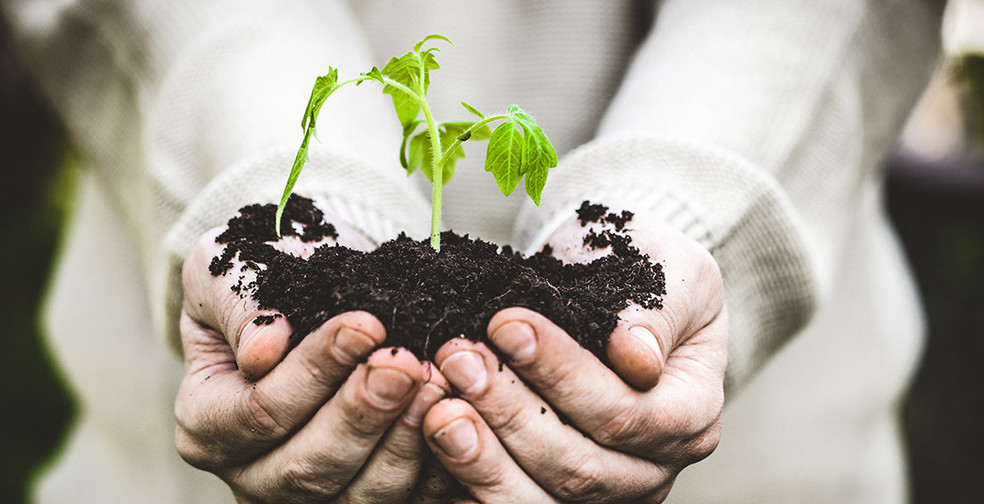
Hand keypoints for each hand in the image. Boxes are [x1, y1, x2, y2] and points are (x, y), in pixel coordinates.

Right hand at [174, 223, 449, 502]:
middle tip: (405, 362)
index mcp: (207, 425)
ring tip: (437, 382)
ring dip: (405, 440)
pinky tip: (462, 417)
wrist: (314, 284)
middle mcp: (254, 474)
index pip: (258, 413)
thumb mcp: (230, 268)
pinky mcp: (365, 494)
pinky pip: (407, 498)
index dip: (313, 373)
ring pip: (361, 494)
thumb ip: (240, 304)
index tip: (364, 324)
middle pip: (309, 466)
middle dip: (363, 412)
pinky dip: (438, 465)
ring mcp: (312, 496)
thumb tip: (262, 350)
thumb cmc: (266, 276)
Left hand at [422, 212, 727, 502]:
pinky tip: (436, 460)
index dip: (562, 374)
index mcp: (691, 414)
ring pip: (542, 499)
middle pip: (579, 465)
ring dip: (483, 458)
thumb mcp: (668, 270)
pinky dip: (473, 488)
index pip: (625, 412)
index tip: (505, 321)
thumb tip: (635, 357)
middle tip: (456, 359)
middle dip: (510, 412)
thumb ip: (656, 313)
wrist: (610, 282)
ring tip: (436, 410)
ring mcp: (606, 492)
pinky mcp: (558, 495)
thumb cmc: (643, 268)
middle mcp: (652, 467)